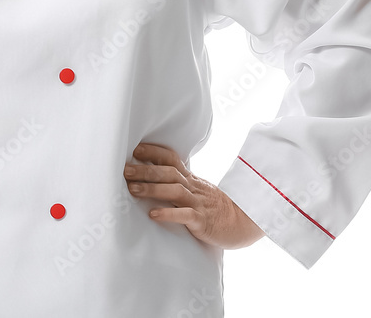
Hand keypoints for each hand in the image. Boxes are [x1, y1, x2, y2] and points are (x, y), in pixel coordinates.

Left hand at [123, 141, 264, 249]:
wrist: (245, 222)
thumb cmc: (215, 207)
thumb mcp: (197, 189)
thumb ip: (178, 181)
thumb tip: (152, 174)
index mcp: (190, 178)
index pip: (171, 158)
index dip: (154, 152)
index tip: (135, 149)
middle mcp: (193, 187)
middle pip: (168, 173)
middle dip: (145, 170)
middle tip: (125, 170)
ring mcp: (198, 203)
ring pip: (174, 191)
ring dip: (152, 189)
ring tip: (132, 190)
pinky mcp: (203, 221)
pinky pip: (185, 216)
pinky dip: (168, 214)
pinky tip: (153, 215)